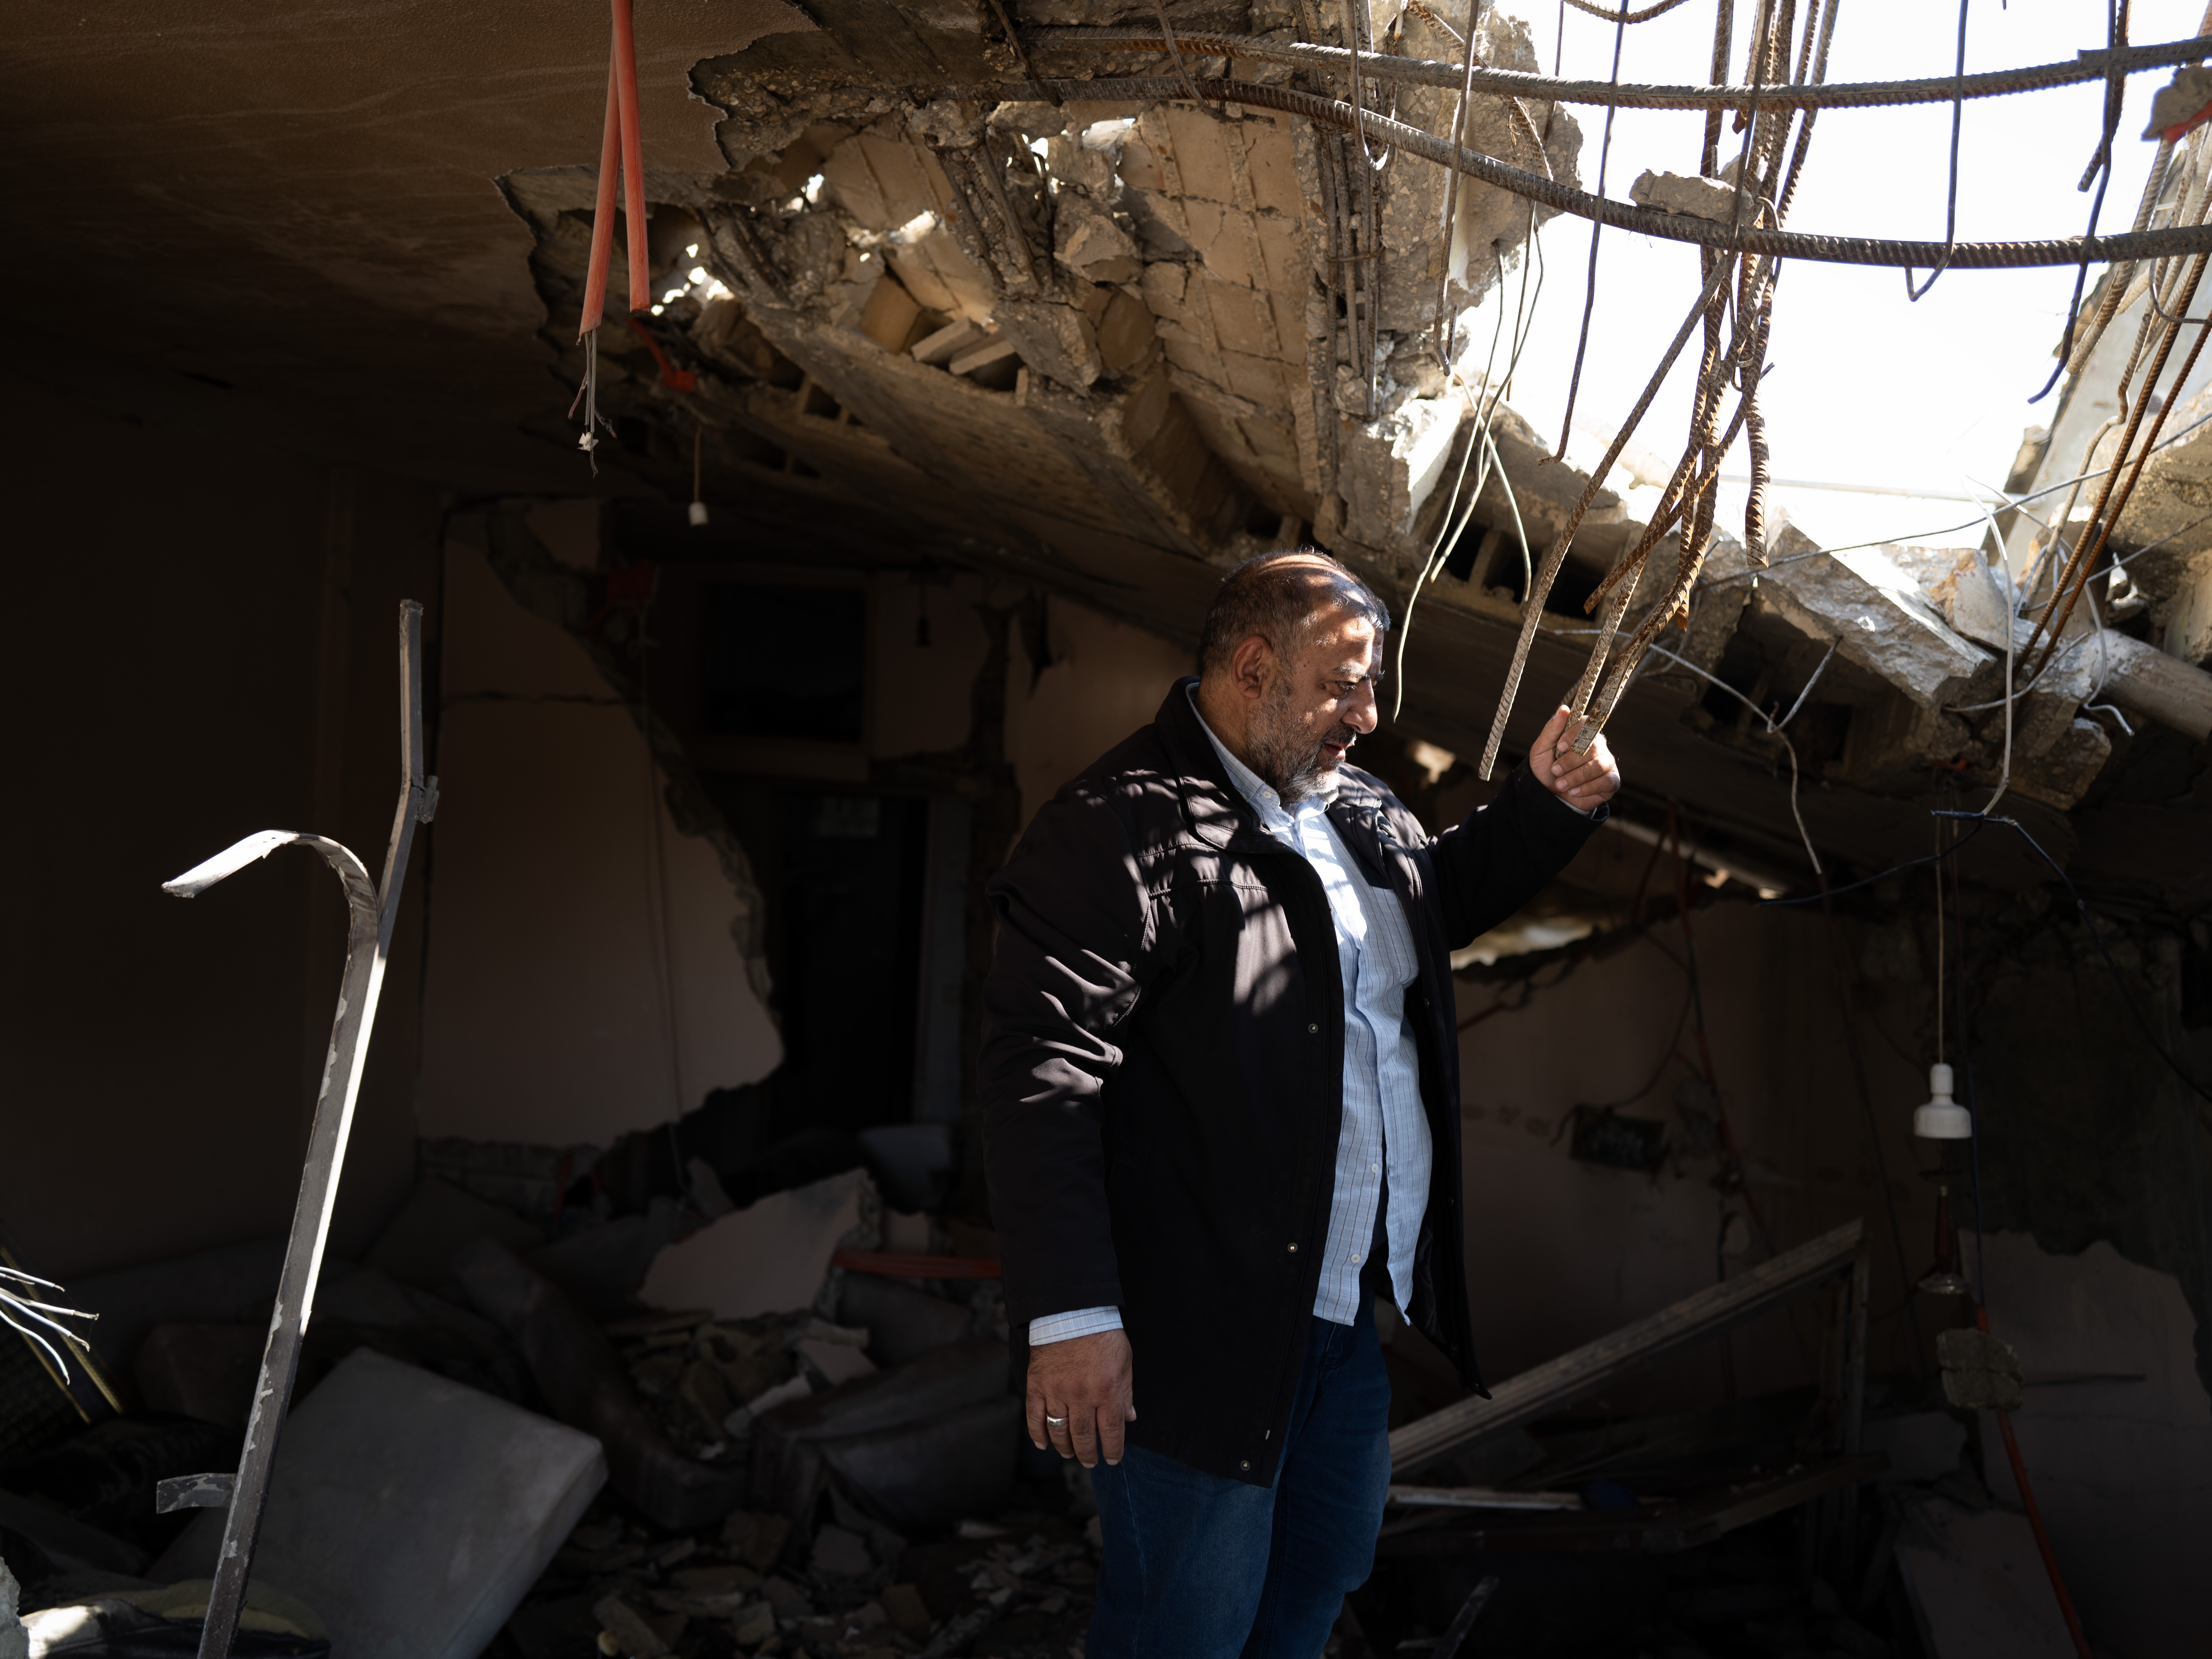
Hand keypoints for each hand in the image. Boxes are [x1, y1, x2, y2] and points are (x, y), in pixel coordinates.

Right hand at [1026, 1329, 1135, 1467]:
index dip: (1113, 1449)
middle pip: (1084, 1436)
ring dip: (1065, 1447)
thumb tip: (1130, 1418)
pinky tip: (1044, 1444)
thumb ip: (1126, 1391)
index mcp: (1107, 1389)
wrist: (1071, 1310)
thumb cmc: (1102, 1334)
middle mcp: (1081, 1394)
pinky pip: (1034, 1416)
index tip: (1113, 1459)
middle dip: (1088, 1454)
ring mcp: (1056, 1390)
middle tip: (1090, 1461)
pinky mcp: (1037, 1384)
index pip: (1111, 1431)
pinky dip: (1038, 1434)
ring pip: (1059, 1430)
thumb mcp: (1124, 1360)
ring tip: (1070, 1454)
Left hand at [1531, 705, 1620, 806]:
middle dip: (1571, 761)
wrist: (1549, 794)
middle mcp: (1599, 745)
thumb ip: (1552, 730)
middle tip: (1555, 770)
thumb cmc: (1546, 768)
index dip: (1574, 735)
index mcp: (1583, 733)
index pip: (1587, 725)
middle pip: (1594, 747)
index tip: (1559, 747)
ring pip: (1598, 765)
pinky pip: (1606, 781)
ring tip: (1560, 784)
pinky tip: (1573, 791)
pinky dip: (1587, 788)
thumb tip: (1564, 709)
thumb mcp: (1542, 749)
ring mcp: (1607, 762)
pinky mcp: (1611, 781)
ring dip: (1576, 776)